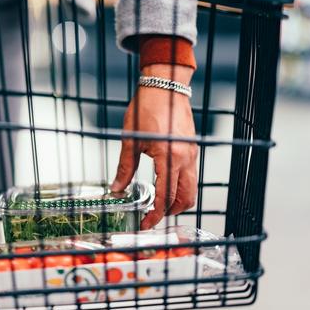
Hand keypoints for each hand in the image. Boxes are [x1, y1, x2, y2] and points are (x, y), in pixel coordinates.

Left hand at [112, 64, 197, 229]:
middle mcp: (185, 158)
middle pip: (185, 198)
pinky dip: (180, 186)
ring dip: (177, 200)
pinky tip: (164, 184)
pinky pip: (191, 176)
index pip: (165, 197)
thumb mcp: (130, 140)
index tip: (145, 224)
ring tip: (157, 203)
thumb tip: (116, 189)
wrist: (164, 85)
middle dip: (169, 212)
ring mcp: (192, 154)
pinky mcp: (192, 149)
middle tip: (152, 216)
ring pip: (191, 189)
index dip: (155, 215)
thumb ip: (125, 168)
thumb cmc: (146, 107)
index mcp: (169, 157)